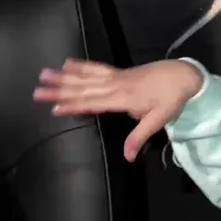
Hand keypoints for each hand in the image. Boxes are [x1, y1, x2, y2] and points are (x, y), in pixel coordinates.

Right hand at [33, 58, 203, 161]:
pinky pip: (96, 68)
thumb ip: (139, 137)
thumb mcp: (159, 120)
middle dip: (59, 90)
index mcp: (122, 99)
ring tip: (45, 74)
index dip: (73, 105)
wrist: (183, 75)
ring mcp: (116, 77)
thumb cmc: (171, 99)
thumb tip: (128, 158)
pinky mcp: (119, 72)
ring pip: (85, 77)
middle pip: (82, 88)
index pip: (92, 103)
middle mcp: (115, 86)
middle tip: (37, 91)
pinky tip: (67, 63)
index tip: (54, 108)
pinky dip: (81, 66)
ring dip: (64, 76)